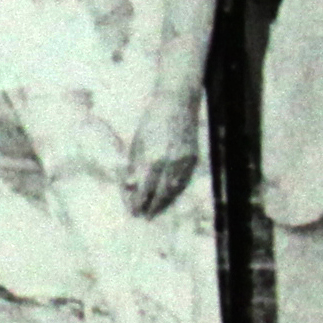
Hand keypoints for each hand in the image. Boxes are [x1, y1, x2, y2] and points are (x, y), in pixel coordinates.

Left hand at [123, 92, 201, 218]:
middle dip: (151, 207)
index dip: (138, 202)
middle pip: (159, 193)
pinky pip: (184, 180)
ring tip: (155, 211)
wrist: (175, 105)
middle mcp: (168, 163)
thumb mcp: (136, 143)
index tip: (133, 212)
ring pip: (174, 189)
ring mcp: (183, 161)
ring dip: (164, 202)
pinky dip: (175, 191)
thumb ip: (133, 166)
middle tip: (144, 217)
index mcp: (150, 158)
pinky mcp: (193, 158)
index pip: (143, 189)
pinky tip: (168, 196)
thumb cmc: (150, 123)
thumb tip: (129, 186)